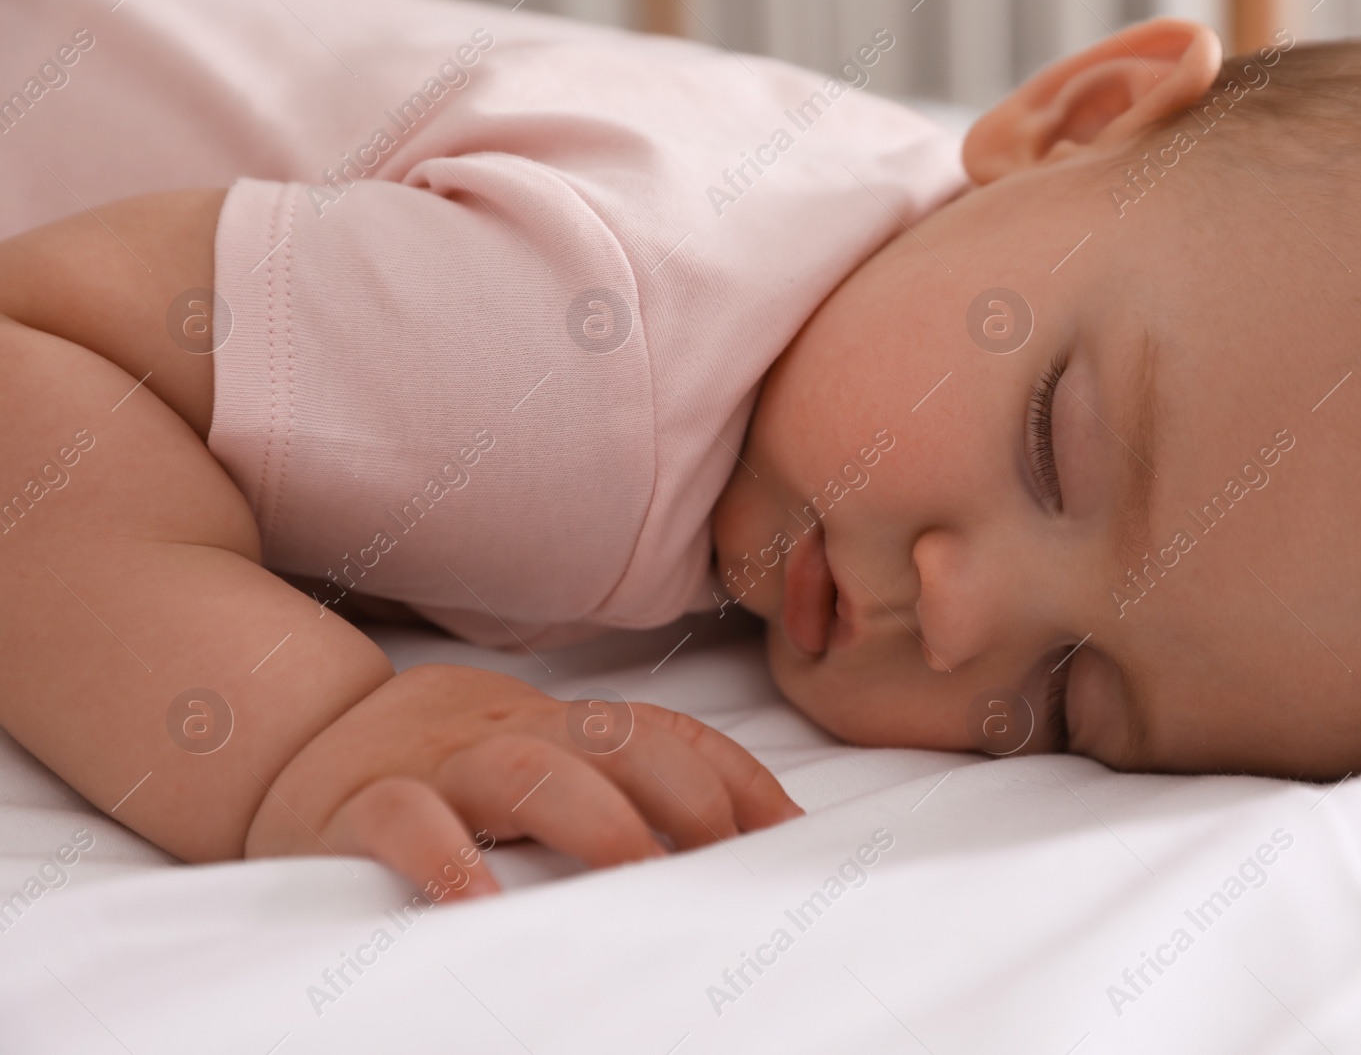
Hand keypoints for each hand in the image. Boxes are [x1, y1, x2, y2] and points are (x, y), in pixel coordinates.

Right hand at [243, 663, 803, 899]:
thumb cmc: (442, 767)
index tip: (791, 835)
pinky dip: (446, 861)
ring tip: (635, 876)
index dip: (738, 777)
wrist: (295, 737)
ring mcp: (441, 763)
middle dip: (688, 795)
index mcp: (564, 726)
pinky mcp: (362, 805)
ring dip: (592, 819)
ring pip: (527, 768)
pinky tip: (480, 909)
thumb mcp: (532, 759)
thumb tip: (719, 852)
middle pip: (620, 740)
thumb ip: (608, 788)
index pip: (671, 734)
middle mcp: (515, 731)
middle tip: (729, 864)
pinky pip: (407, 823)